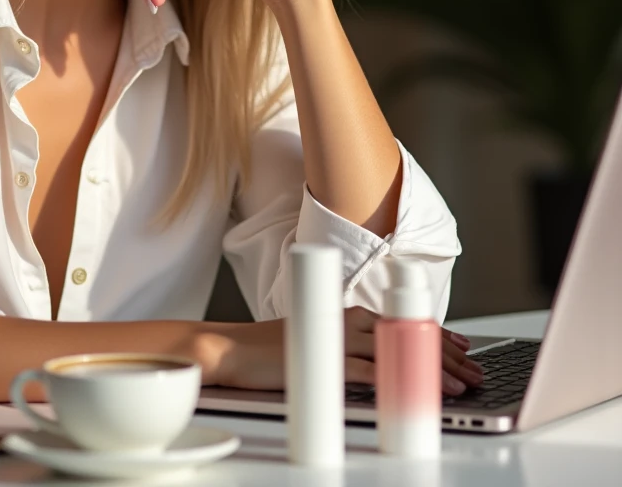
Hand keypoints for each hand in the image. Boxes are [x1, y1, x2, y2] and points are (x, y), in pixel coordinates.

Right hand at [199, 308, 484, 394]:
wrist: (232, 349)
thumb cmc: (269, 350)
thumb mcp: (315, 340)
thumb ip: (345, 348)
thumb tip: (373, 365)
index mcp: (344, 314)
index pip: (398, 320)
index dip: (432, 333)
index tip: (460, 346)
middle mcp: (345, 320)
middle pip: (405, 332)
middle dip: (444, 352)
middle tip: (474, 370)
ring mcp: (335, 338)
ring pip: (396, 349)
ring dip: (431, 367)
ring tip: (461, 385)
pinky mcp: (324, 359)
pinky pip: (369, 371)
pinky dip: (398, 381)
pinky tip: (417, 392)